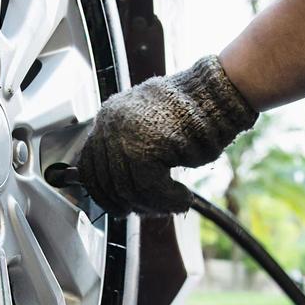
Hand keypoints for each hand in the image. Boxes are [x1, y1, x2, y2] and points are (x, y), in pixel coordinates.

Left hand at [77, 56, 258, 215]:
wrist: (216, 94)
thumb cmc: (192, 112)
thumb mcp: (150, 127)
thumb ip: (130, 150)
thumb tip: (122, 191)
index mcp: (109, 116)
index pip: (88, 165)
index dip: (103, 192)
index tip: (117, 206)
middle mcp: (111, 124)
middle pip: (106, 181)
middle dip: (128, 202)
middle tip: (149, 209)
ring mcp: (125, 135)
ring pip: (129, 189)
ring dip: (154, 204)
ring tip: (174, 203)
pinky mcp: (145, 149)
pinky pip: (150, 188)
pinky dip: (168, 200)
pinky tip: (183, 198)